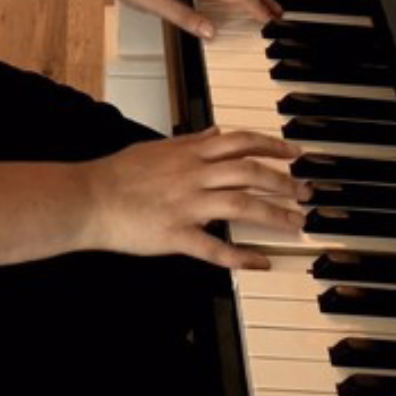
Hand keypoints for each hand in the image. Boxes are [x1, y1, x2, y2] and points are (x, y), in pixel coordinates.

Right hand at [84, 128, 308, 269]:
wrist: (89, 197)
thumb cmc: (119, 174)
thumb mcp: (158, 147)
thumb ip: (191, 141)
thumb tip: (216, 132)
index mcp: (189, 153)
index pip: (241, 141)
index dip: (272, 145)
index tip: (294, 153)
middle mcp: (194, 175)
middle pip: (250, 172)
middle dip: (283, 181)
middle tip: (306, 191)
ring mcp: (187, 205)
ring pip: (241, 206)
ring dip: (274, 215)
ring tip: (296, 224)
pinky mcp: (176, 235)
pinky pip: (214, 247)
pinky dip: (240, 257)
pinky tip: (260, 263)